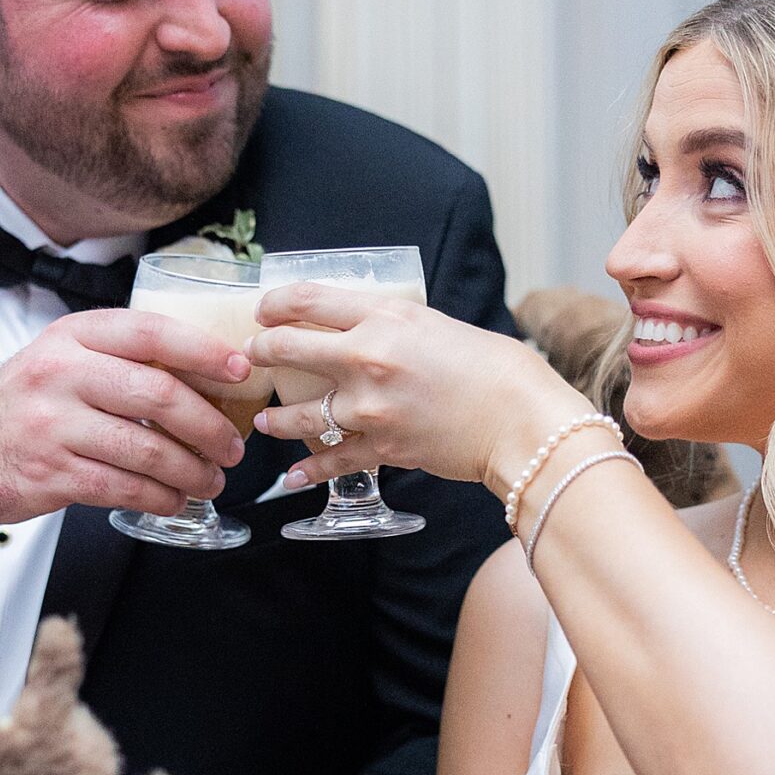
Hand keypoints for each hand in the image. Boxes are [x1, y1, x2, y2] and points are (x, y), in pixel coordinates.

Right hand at [0, 310, 253, 559]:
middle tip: (232, 446)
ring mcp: (52, 426)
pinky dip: (160, 497)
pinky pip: (123, 488)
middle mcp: (61, 375)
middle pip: (159, 396)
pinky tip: (174, 499)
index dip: (204, 351)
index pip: (151, 333)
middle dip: (210, 426)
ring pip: (147, 450)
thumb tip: (200, 378)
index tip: (240, 370)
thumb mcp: (58, 363)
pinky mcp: (49, 474)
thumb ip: (116, 362)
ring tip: (211, 479)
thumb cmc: (15, 410)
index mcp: (71, 339)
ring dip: (192, 471)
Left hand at [249, 285, 576, 495]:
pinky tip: (292, 476)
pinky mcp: (379, 448)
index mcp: (386, 318)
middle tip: (253, 358)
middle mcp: (367, 357)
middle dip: (261, 352)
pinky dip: (307, 471)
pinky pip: (329, 459)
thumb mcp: (439, 327)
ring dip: (276, 417)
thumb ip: (397, 327)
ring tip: (265, 420)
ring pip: (298, 412)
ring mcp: (369, 407)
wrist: (522, 421)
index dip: (274, 303)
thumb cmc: (496, 370)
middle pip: (288, 349)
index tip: (263, 311)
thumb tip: (368, 331)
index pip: (308, 299)